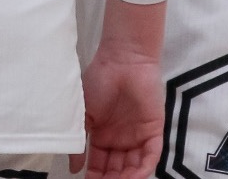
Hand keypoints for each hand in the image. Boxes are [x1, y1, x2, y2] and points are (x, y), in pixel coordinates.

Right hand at [74, 49, 163, 178]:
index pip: (99, 165)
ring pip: (134, 167)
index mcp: (102, 136)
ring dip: (126, 178)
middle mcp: (120, 140)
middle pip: (117, 170)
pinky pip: (151, 155)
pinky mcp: (154, 131)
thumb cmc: (99, 81)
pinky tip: (134, 177)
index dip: (94, 177)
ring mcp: (137, 136)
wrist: (122, 60)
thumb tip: (74, 168)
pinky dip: (143, 169)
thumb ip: (79, 141)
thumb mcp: (83, 113)